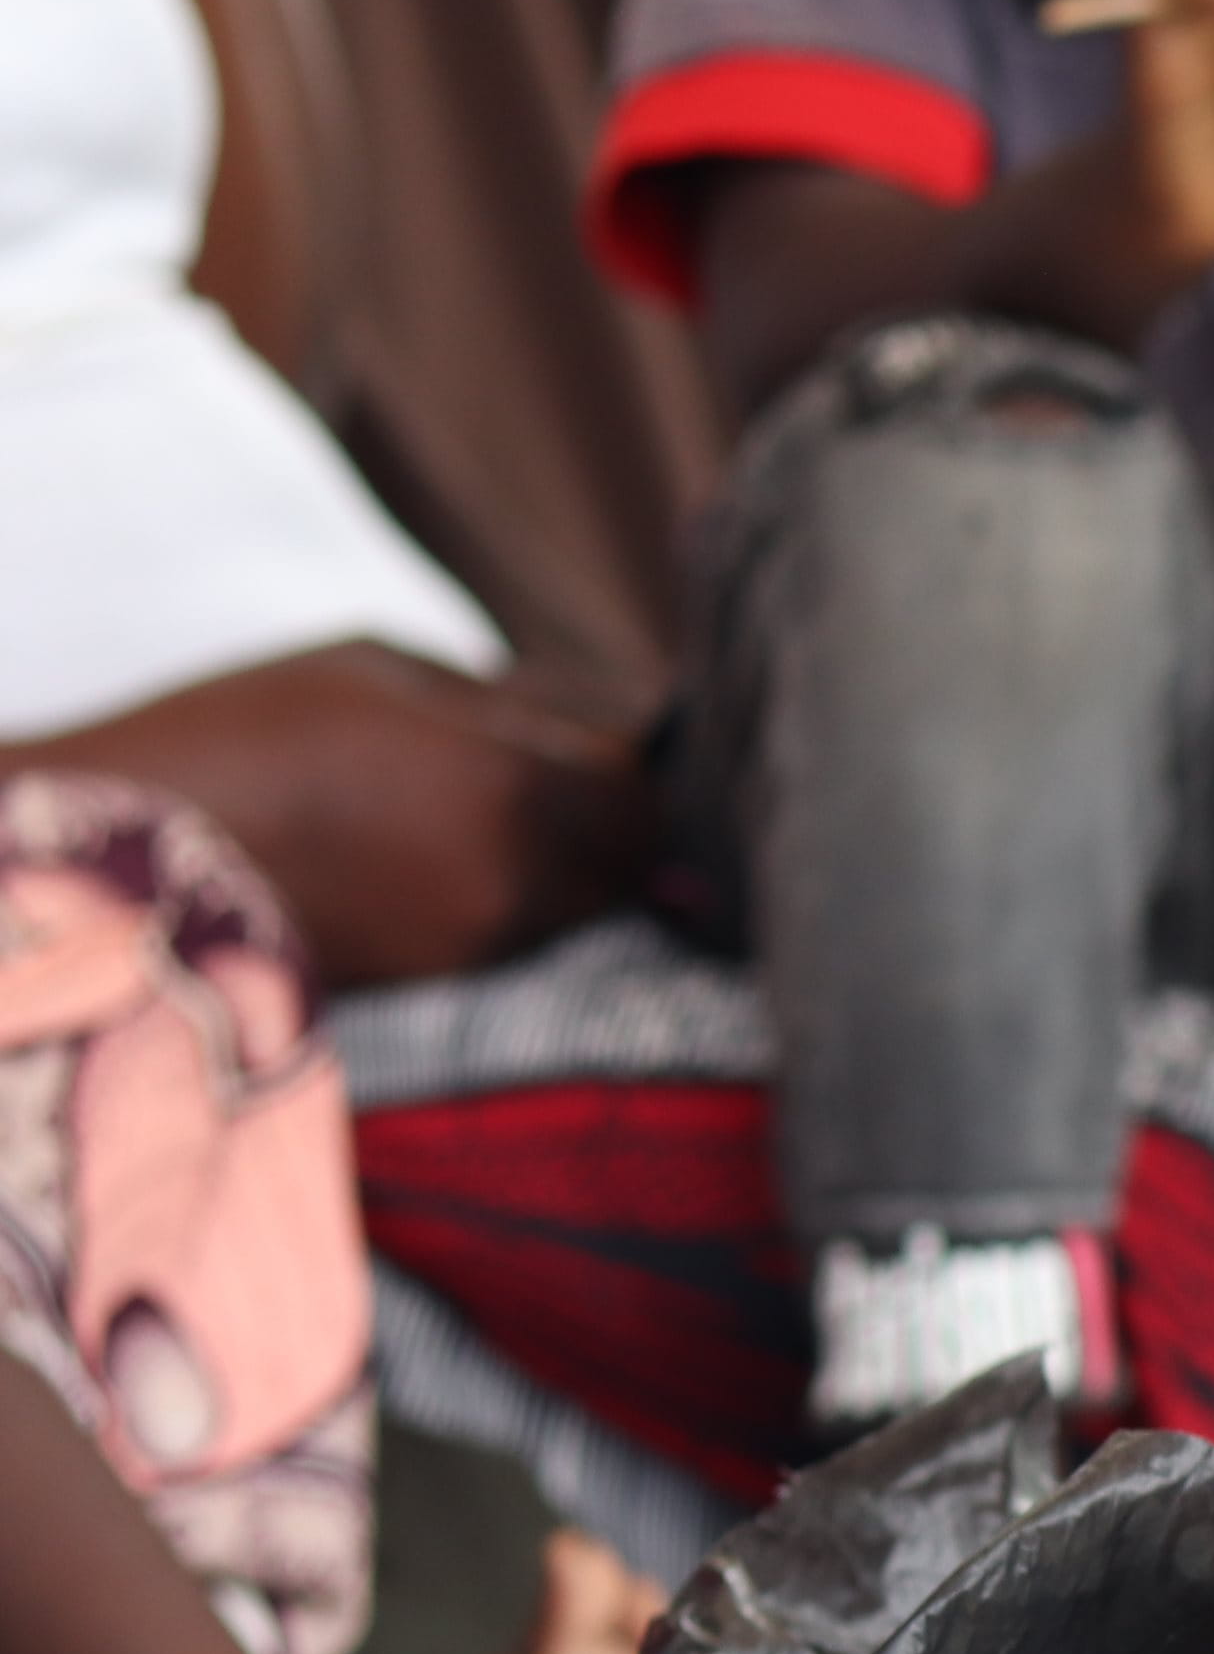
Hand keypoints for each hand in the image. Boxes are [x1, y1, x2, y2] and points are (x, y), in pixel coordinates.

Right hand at [29, 646, 652, 992]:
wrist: (135, 862)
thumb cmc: (247, 734)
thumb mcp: (377, 670)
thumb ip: (503, 702)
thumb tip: (593, 724)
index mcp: (510, 788)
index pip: (638, 789)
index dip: (624, 762)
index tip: (593, 739)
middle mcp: (517, 880)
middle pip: (628, 858)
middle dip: (610, 819)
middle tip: (563, 777)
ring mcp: (482, 941)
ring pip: (581, 902)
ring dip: (565, 860)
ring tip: (482, 810)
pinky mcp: (444, 983)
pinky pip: (522, 934)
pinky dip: (513, 896)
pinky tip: (446, 856)